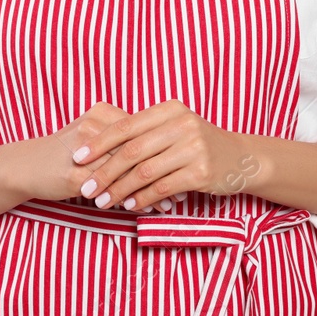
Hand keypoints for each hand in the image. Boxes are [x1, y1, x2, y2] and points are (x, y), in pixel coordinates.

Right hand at [10, 102, 179, 211]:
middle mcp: (94, 127)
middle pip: (138, 151)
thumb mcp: (95, 139)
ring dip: (152, 189)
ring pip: (127, 171)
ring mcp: (84, 151)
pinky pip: (110, 188)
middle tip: (185, 189)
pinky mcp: (76, 174)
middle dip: (164, 172)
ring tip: (172, 204)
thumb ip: (122, 141)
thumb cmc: (66, 154)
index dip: (165, 151)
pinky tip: (146, 210)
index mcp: (102, 113)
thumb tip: (161, 154)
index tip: (185, 167)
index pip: (142, 132)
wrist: (26, 165)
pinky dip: (132, 200)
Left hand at [72, 99, 254, 211]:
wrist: (240, 159)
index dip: (98, 142)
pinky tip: (130, 206)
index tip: (77, 157)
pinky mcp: (201, 172)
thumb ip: (144, 133)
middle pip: (131, 151)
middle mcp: (181, 125)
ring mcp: (193, 148)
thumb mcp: (174, 128)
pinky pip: (162, 188)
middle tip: (86, 188)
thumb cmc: (197, 144)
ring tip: (103, 201)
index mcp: (169, 109)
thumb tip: (98, 148)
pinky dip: (142, 198)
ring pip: (144, 172)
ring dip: (119, 190)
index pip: (125, 125)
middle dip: (104, 172)